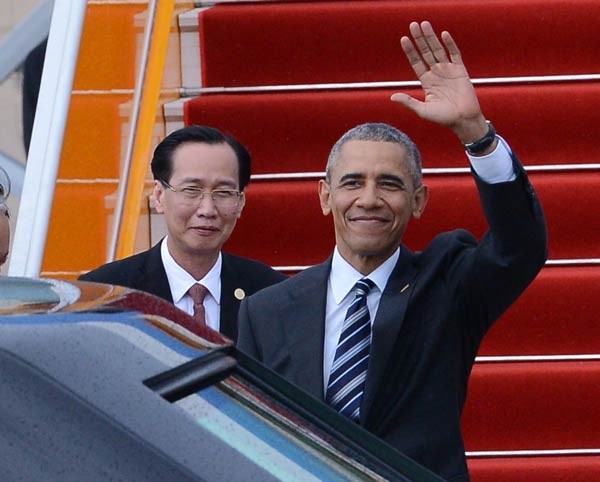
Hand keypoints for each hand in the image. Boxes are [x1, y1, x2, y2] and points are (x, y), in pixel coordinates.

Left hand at [391, 21, 487, 142]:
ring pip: (438, 50)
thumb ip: (409, 102)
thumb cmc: (443, 118)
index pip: (416, 62)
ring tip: (424, 24)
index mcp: (426, 81)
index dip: (410, 51)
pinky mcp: (460, 70)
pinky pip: (454, 54)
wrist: (463, 120)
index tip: (404, 39)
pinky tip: (444, 34)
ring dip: (431, 37)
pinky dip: (450, 44)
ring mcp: (448, 70)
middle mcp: (436, 73)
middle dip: (419, 39)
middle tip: (413, 25)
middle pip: (426, 52)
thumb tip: (392, 97)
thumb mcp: (423, 110)